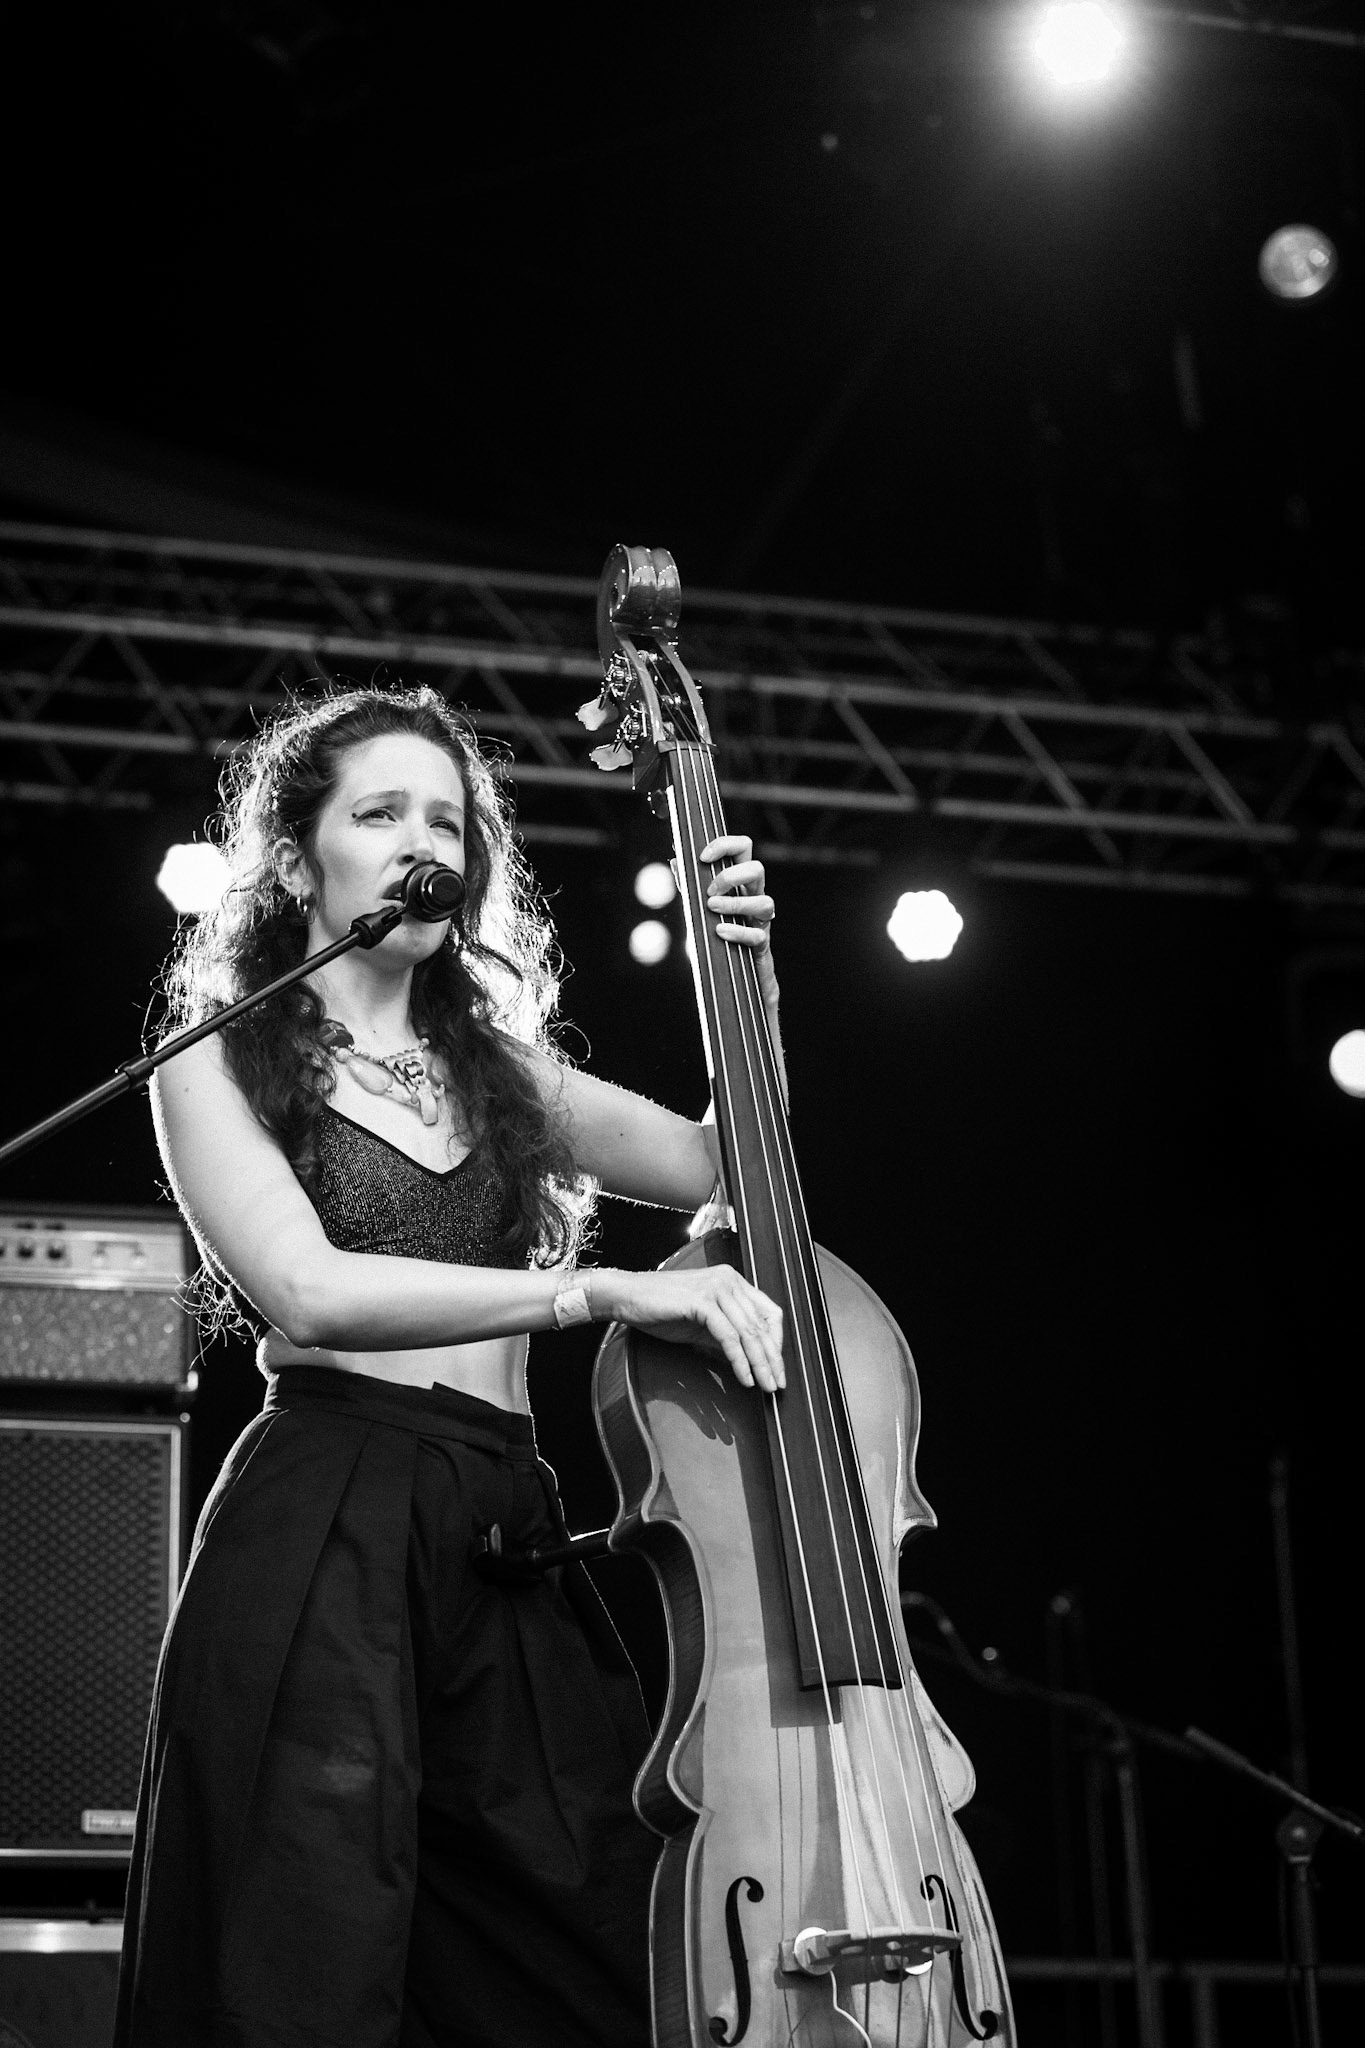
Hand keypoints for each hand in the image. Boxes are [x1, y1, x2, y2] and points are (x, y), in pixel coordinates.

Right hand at [596, 1263, 785, 1393]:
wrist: (627, 1297)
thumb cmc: (660, 1308)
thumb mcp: (702, 1324)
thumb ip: (726, 1335)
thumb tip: (748, 1359)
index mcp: (732, 1281)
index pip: (768, 1312)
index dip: (777, 1342)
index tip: (776, 1366)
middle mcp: (729, 1280)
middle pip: (762, 1325)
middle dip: (772, 1359)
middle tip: (776, 1383)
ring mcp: (717, 1289)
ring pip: (749, 1332)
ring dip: (760, 1364)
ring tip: (764, 1385)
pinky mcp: (703, 1302)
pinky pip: (729, 1337)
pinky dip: (739, 1360)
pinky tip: (744, 1376)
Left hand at [700, 834, 777, 1008]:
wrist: (734, 976)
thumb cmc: (718, 933)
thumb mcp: (699, 906)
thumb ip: (690, 885)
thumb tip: (676, 861)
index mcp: (740, 882)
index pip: (743, 848)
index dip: (725, 845)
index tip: (703, 857)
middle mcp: (754, 897)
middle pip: (757, 869)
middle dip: (731, 876)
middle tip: (709, 891)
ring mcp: (760, 921)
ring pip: (765, 902)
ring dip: (735, 903)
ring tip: (712, 909)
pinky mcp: (761, 944)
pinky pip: (757, 935)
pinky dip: (738, 931)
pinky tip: (720, 931)